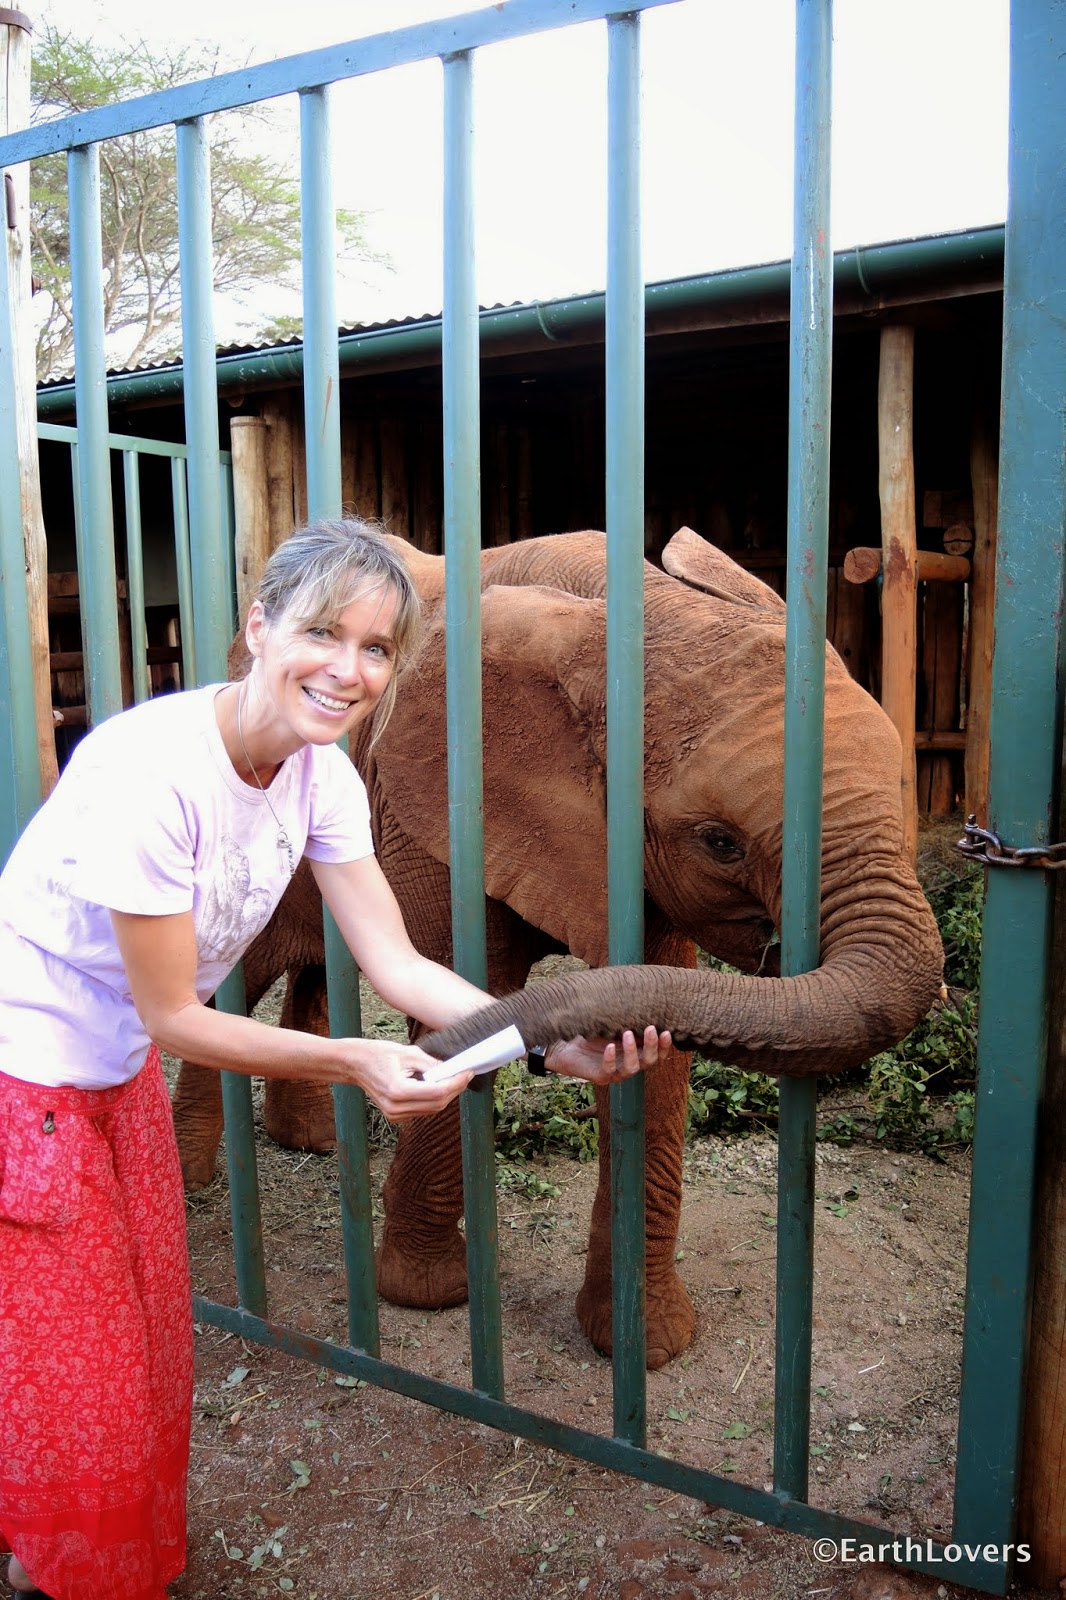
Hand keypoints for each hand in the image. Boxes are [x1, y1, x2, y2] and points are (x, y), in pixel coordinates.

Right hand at [345, 1038, 472, 1121]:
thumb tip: (453, 1070)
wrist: (354, 1064)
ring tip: (453, 1078)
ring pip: (432, 1109)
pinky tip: (437, 1085)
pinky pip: (423, 1110)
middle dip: (455, 1089)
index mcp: (398, 1091)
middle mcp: (396, 1107)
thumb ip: (432, 1064)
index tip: (468, 1072)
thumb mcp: (408, 1053)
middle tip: (465, 1074)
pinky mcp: (395, 1116)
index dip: (456, 1083)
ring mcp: (395, 1114)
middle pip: (438, 1104)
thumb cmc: (378, 1054)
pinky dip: (434, 1099)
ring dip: (446, 1095)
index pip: (438, 1092)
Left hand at [545, 1025, 671, 1086]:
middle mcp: (630, 1063)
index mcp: (636, 1051)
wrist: (566, 1045)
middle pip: (649, 1061)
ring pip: (632, 1067)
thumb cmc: (592, 1032)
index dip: (664, 1045)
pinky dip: (611, 1059)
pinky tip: (609, 1047)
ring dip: (632, 1051)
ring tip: (628, 1034)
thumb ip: (627, 1018)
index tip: (666, 1031)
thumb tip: (641, 996)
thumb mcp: (612, 1023)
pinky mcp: (601, 1076)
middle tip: (651, 1029)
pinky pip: (609, 1070)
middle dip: (652, 1046)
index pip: (657, 1052)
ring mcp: (616, 1072)